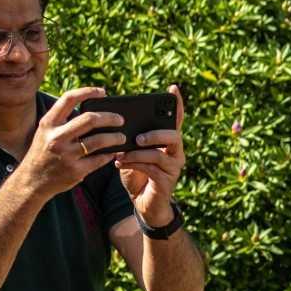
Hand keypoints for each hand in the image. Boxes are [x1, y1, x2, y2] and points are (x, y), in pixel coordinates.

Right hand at [17, 87, 122, 200]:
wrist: (32, 181)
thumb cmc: (42, 153)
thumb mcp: (45, 133)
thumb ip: (63, 121)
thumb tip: (92, 111)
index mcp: (48, 124)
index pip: (69, 99)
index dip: (88, 92)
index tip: (103, 92)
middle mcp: (56, 137)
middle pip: (90, 119)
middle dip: (110, 118)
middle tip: (120, 119)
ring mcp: (66, 155)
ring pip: (99, 141)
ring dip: (115, 137)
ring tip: (121, 137)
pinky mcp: (76, 171)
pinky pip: (100, 159)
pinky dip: (109, 154)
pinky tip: (113, 152)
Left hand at [118, 84, 186, 226]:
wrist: (141, 202)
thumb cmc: (136, 173)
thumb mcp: (130, 152)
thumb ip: (128, 139)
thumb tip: (114, 123)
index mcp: (166, 141)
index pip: (175, 120)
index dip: (177, 105)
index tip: (173, 88)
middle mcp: (175, 152)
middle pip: (173, 135)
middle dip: (154, 133)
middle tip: (137, 137)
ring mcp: (174, 166)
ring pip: (161, 153)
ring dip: (138, 152)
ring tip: (121, 153)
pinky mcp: (167, 181)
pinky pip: (151, 168)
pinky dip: (133, 164)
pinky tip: (119, 164)